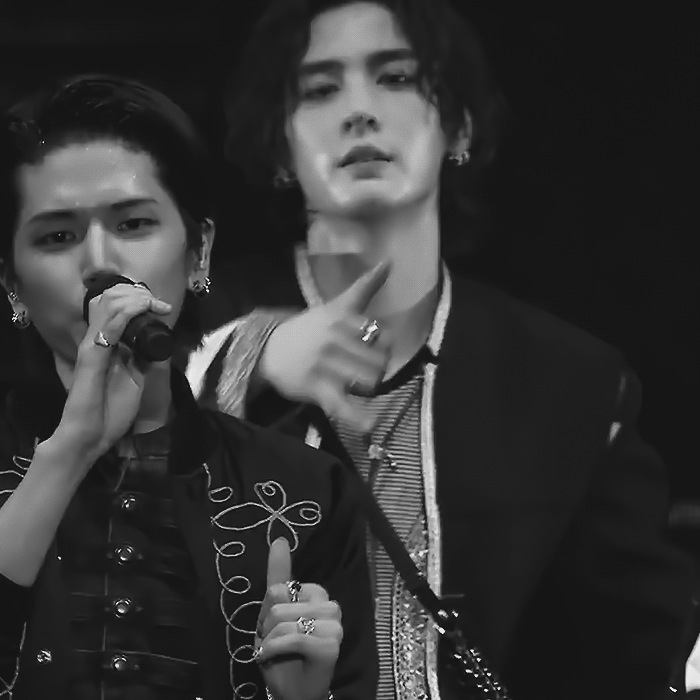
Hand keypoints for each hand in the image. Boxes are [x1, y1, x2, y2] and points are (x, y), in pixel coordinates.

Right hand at [51, 283, 171, 465]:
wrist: (91, 435)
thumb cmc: (110, 411)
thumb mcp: (135, 379)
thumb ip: (139, 359)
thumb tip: (153, 343)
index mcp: (107, 344)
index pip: (116, 308)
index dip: (138, 299)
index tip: (161, 306)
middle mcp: (97, 339)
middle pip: (112, 300)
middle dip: (138, 294)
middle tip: (158, 303)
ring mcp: (93, 344)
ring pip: (110, 304)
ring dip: (136, 298)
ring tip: (153, 303)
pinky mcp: (92, 352)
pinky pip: (111, 324)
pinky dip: (130, 311)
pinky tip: (144, 308)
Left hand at [256, 537, 341, 699]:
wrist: (292, 693)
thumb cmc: (284, 654)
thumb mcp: (274, 614)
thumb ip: (279, 576)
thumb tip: (279, 539)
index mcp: (319, 595)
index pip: (280, 587)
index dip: (267, 611)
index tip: (272, 629)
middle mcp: (331, 605)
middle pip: (278, 601)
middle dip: (266, 626)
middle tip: (273, 643)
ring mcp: (334, 625)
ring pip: (283, 619)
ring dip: (269, 640)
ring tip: (274, 652)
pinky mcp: (331, 644)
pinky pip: (291, 637)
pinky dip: (274, 649)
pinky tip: (270, 657)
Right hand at [259, 262, 389, 430]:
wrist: (267, 349)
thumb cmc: (309, 328)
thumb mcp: (335, 305)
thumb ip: (365, 286)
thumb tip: (389, 261)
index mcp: (341, 319)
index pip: (379, 334)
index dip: (383, 343)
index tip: (371, 344)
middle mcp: (334, 340)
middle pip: (378, 362)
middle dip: (377, 367)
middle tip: (362, 367)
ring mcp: (325, 366)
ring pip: (367, 382)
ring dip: (368, 386)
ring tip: (356, 383)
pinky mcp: (316, 389)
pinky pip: (341, 405)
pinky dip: (357, 418)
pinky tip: (369, 424)